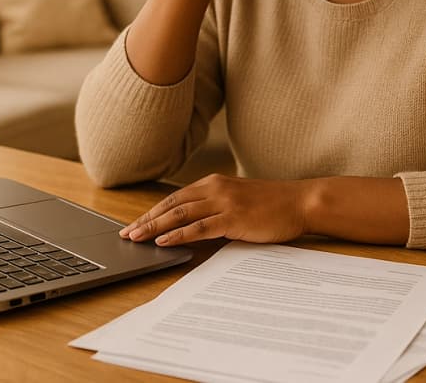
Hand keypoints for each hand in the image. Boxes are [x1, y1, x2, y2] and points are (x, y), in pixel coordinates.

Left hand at [120, 175, 308, 245]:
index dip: (153, 211)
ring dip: (155, 227)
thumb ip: (216, 205)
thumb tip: (193, 223)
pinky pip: (198, 227)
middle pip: (172, 205)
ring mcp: (224, 202)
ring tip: (136, 238)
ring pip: (180, 215)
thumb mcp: (238, 199)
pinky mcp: (233, 218)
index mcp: (214, 182)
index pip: (175, 197)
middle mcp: (215, 188)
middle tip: (126, 234)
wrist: (299, 202)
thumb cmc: (272, 204)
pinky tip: (163, 242)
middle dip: (146, 220)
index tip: (135, 223)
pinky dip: (178, 235)